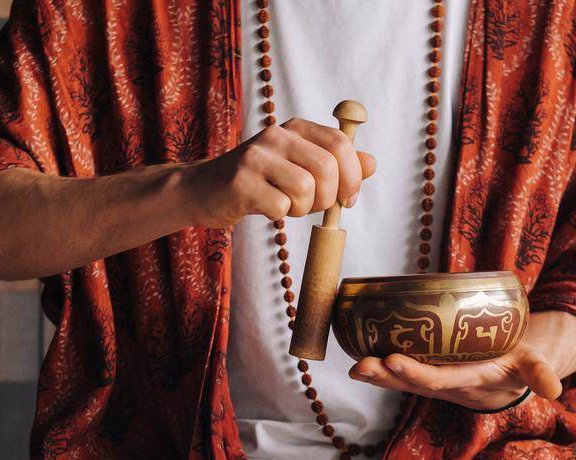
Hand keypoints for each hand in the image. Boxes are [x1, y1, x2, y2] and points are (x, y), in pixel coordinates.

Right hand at [183, 118, 377, 228]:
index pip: (340, 144)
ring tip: (286, 205)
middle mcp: (276, 135)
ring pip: (305, 189)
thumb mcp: (299, 167)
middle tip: (314, 207)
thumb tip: (371, 164)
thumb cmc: (258, 181)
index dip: (352, 176)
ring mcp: (256, 157)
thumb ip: (336, 165)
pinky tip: (266, 208)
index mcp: (295, 128)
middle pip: (327, 167)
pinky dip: (280, 216)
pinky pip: (280, 207)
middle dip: (328, 198)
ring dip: (302, 209)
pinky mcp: (241, 182)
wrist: (204, 190)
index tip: (347, 198)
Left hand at [348, 311, 575, 410]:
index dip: (414, 372)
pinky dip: (377, 368)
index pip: (437, 379)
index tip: (393, 360)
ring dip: (375, 375)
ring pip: (399, 381)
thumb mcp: (532, 365)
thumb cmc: (517, 363)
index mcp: (467, 381)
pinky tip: (355, 359)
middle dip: (385, 375)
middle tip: (363, 364)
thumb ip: (540, 374)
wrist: (506, 378)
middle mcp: (444, 385)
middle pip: (410, 383)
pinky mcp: (425, 372)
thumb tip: (555, 390)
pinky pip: (397, 372)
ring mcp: (432, 381)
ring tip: (354, 367)